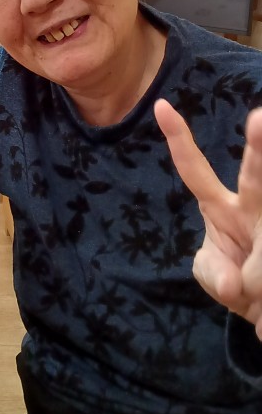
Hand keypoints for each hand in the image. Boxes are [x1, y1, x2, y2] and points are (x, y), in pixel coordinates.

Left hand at [154, 98, 261, 336]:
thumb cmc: (236, 281)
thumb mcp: (214, 278)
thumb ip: (215, 275)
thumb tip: (233, 284)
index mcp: (221, 207)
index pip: (195, 170)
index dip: (179, 140)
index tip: (161, 106)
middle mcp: (253, 207)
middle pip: (255, 177)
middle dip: (261, 149)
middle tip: (259, 118)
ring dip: (257, 277)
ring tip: (253, 301)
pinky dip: (261, 298)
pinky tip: (260, 307)